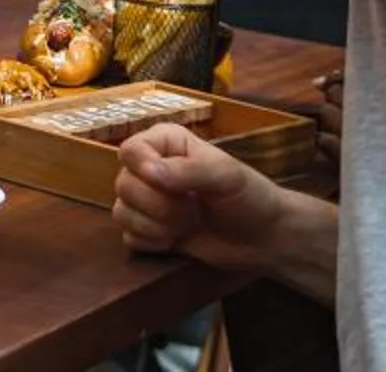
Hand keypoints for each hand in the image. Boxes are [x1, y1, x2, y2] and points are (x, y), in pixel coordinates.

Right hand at [111, 124, 285, 273]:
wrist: (263, 238)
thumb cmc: (249, 196)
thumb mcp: (225, 176)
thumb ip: (187, 171)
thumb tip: (147, 172)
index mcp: (165, 143)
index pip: (129, 150)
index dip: (142, 168)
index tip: (167, 184)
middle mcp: (149, 168)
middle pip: (123, 185)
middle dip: (158, 205)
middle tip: (192, 208)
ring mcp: (147, 202)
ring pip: (122, 213)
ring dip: (156, 226)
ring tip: (188, 223)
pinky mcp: (148, 232)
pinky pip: (129, 238)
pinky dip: (153, 243)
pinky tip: (177, 240)